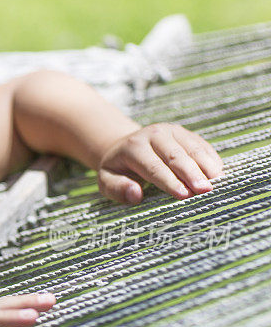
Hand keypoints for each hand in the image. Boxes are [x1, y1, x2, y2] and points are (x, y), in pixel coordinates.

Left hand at [97, 123, 223, 204]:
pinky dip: (211, 159)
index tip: (183, 195)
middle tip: (205, 191)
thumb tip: (135, 194)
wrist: (124, 146)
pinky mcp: (186, 133)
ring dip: (206, 167)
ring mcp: (173, 131)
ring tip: (216, 184)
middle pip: (176, 156)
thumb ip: (117, 188)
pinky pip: (202, 146)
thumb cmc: (117, 169)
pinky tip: (218, 174)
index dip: (169, 181)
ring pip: (193, 149)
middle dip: (191, 174)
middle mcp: (154, 134)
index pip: (153, 167)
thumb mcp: (107, 180)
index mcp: (134, 147)